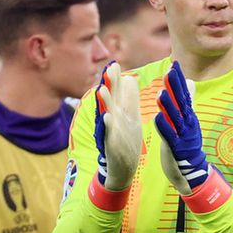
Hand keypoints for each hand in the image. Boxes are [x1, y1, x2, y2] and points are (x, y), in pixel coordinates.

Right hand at [93, 61, 141, 191]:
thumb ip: (129, 98)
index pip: (119, 90)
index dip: (117, 79)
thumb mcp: (130, 116)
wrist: (122, 167)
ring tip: (101, 88)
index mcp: (121, 110)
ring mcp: (112, 130)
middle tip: (109, 66)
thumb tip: (130, 78)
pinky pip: (109, 133)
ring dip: (105, 101)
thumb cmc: (126, 139)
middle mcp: (114, 117)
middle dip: (110, 83)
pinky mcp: (111, 143)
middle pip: (112, 96)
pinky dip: (108, 125)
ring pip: (107, 112)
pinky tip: (106, 117)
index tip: (114, 65)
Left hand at [153, 61, 208, 194]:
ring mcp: (183, 135)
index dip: (178, 80)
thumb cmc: (187, 145)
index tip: (174, 64)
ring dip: (168, 105)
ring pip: (175, 118)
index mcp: (188, 116)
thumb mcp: (187, 121)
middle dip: (175, 87)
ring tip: (161, 92)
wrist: (193, 171)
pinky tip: (157, 117)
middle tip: (170, 71)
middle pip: (181, 102)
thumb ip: (186, 102)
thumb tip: (190, 82)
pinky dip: (164, 126)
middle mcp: (187, 123)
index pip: (184, 94)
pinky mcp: (177, 148)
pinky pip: (170, 135)